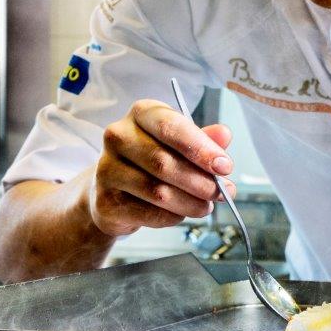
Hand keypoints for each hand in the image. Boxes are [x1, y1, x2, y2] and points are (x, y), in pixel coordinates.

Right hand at [87, 98, 235, 235]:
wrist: (114, 191)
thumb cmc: (154, 162)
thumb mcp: (181, 145)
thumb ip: (204, 140)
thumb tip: (224, 134)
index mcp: (142, 114)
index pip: (171, 127)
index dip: (202, 149)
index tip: (225, 166)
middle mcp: (118, 136)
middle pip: (165, 163)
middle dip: (202, 182)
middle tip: (223, 193)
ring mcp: (107, 168)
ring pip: (158, 192)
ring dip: (191, 203)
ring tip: (206, 206)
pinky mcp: (106, 200)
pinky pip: (150, 212)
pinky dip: (173, 216)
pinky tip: (181, 213)